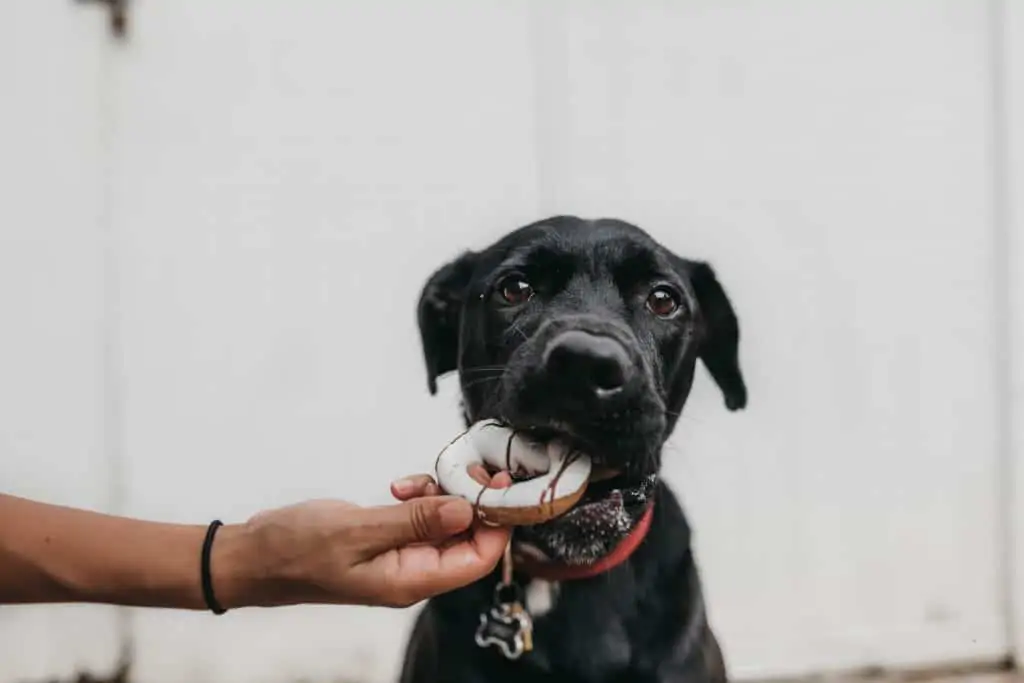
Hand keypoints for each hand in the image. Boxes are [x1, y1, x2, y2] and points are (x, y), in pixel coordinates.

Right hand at [216, 468, 511, 608]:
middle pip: (467, 540)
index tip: (498, 486)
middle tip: (464, 469)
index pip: (478, 559)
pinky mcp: (386, 540)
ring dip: (442, 496)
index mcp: (410, 581)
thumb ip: (415, 521)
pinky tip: (400, 486)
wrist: (252, 556)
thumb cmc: (294, 550)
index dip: (497, 524)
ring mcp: (399, 557)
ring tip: (418, 479)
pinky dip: (419, 497)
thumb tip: (467, 510)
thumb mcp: (358, 531)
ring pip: (444, 524)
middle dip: (472, 502)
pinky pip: (420, 518)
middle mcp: (412, 573)